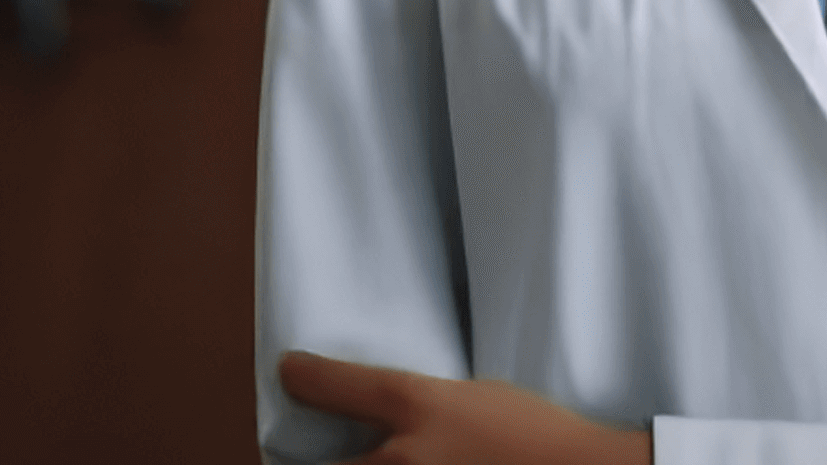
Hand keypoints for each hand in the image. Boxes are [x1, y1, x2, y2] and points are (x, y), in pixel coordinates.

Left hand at [278, 353, 653, 464]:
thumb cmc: (535, 434)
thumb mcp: (476, 397)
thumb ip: (426, 406)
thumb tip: (393, 417)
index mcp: (418, 408)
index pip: (342, 386)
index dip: (308, 378)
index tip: (291, 371)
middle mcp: (402, 459)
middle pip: (321, 464)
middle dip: (308, 455)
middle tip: (309, 447)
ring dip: (350, 464)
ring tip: (358, 455)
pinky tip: (387, 464)